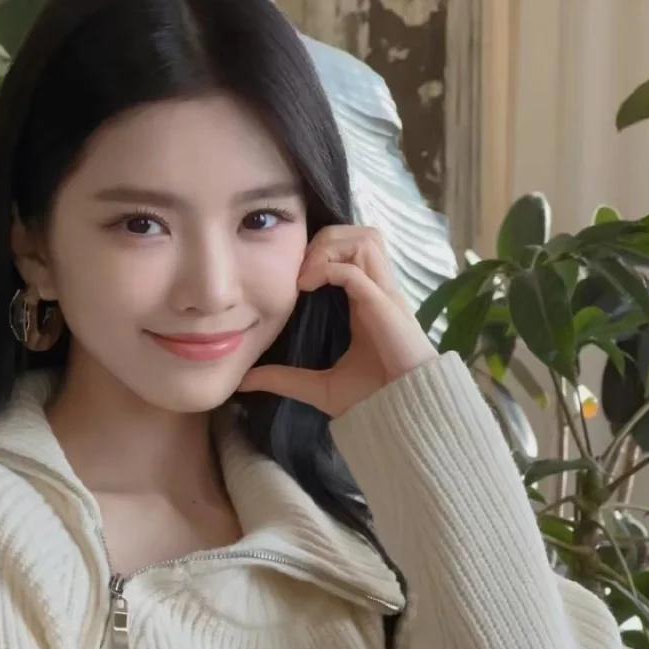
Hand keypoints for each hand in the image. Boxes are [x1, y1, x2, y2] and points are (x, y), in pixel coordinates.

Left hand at [237, 224, 438, 417]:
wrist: (405, 415)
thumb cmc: (373, 400)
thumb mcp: (318, 387)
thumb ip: (283, 379)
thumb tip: (243, 381)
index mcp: (370, 301)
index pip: (355, 250)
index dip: (323, 250)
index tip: (294, 274)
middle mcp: (381, 291)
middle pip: (362, 233)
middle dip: (326, 239)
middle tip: (299, 267)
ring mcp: (385, 296)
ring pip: (365, 240)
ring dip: (329, 248)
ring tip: (304, 275)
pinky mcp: (385, 307)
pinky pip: (357, 270)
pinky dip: (329, 269)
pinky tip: (306, 287)